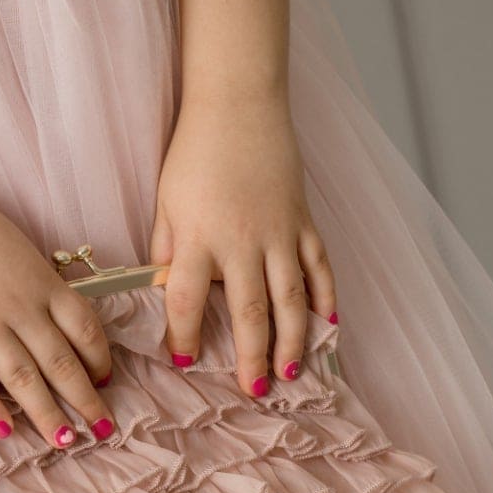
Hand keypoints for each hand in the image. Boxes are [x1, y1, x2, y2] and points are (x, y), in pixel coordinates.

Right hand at [0, 174, 114, 447]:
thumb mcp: (15, 246)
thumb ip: (35, 283)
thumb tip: (52, 317)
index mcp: (42, 281)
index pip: (85, 328)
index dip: (99, 359)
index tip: (105, 379)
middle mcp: (20, 306)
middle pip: (62, 362)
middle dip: (85, 399)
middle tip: (103, 429)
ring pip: (25, 379)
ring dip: (48, 414)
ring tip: (64, 441)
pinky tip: (6, 432)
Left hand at [150, 100, 335, 396]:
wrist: (238, 101)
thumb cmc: (194, 153)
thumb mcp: (166, 202)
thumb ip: (167, 251)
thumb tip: (164, 293)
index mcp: (198, 238)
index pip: (185, 300)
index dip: (184, 337)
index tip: (185, 363)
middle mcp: (241, 241)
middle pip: (248, 312)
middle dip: (251, 356)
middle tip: (253, 390)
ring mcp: (279, 232)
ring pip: (290, 298)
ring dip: (292, 340)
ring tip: (291, 372)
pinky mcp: (303, 221)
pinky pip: (319, 267)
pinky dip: (326, 297)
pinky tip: (329, 326)